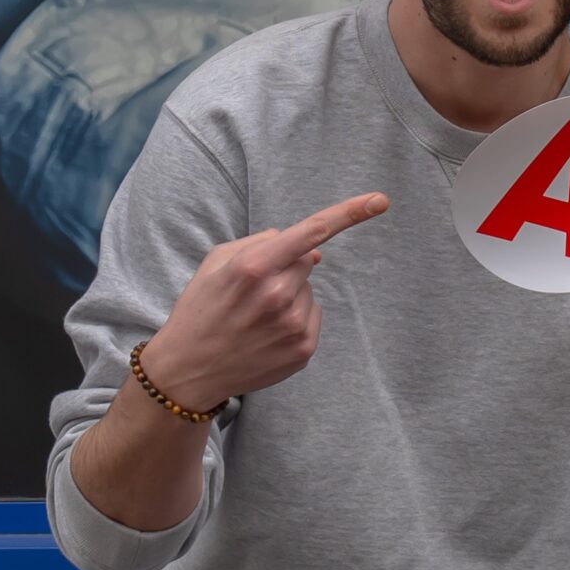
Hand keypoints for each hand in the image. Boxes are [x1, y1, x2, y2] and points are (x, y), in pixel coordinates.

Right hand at [138, 193, 389, 411]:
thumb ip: (263, 243)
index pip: (311, 232)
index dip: (349, 214)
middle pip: (305, 261)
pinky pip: (313, 316)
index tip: (379, 200)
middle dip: (285, 268)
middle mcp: (278, 295)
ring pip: (308, 290)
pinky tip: (267, 333)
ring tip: (256, 317)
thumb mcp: (217, 261)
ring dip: (290, 295)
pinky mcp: (303, 350)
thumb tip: (312, 249)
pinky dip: (295, 318)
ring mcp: (293, 325)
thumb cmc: (201, 308)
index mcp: (254, 266)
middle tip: (253, 292)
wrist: (190, 369)